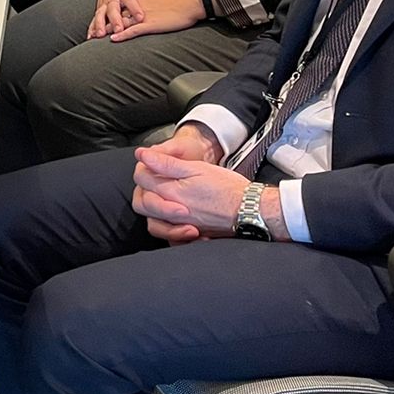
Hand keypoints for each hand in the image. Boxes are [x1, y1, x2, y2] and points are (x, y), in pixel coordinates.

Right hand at [89, 0, 167, 38]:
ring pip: (100, 13)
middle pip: (113, 8)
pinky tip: (91, 37)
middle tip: (119, 29)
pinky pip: (94, 18)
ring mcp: (105, 2)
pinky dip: (92, 27)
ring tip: (101, 35)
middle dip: (115, 19)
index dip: (135, 8)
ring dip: (100, 24)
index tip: (141, 17)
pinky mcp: (99, 8)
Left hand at [104, 0, 207, 42]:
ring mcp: (143, 16)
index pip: (122, 9)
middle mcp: (138, 7)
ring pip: (121, 23)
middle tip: (93, 32)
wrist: (190, 1)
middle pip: (117, 15)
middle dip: (104, 24)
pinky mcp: (150, 23)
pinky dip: (123, 34)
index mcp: (141, 2)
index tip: (101, 23)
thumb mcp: (161, 3)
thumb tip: (149, 13)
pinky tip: (114, 39)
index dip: (110, 16)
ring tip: (97, 38)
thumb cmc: (180, 4)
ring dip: (109, 30)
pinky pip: (133, 29)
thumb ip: (153, 7)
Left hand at [132, 149, 264, 244]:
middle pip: (142, 203)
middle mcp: (172, 212)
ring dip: (156, 213)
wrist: (251, 209)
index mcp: (171, 192)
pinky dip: (170, 231)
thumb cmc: (227, 186)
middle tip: (158, 183)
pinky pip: (171, 238)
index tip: (153, 164)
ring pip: (153, 223)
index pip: (142, 180)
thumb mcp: (197, 168)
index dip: (145, 168)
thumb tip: (141, 155)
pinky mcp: (191, 236)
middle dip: (145, 192)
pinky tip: (178, 222)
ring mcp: (180, 226)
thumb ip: (166, 164)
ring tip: (167, 202)